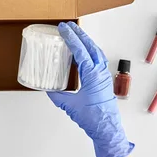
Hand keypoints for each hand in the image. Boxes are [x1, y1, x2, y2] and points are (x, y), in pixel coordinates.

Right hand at [47, 22, 133, 156]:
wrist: (107, 130)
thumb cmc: (93, 119)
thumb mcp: (71, 106)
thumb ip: (58, 97)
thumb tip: (49, 90)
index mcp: (92, 75)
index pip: (81, 50)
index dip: (71, 38)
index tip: (64, 28)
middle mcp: (100, 72)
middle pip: (91, 47)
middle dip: (79, 35)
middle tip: (69, 26)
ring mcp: (104, 76)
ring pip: (96, 53)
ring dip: (86, 42)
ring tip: (76, 35)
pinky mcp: (104, 82)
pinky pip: (97, 61)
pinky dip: (89, 53)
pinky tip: (82, 55)